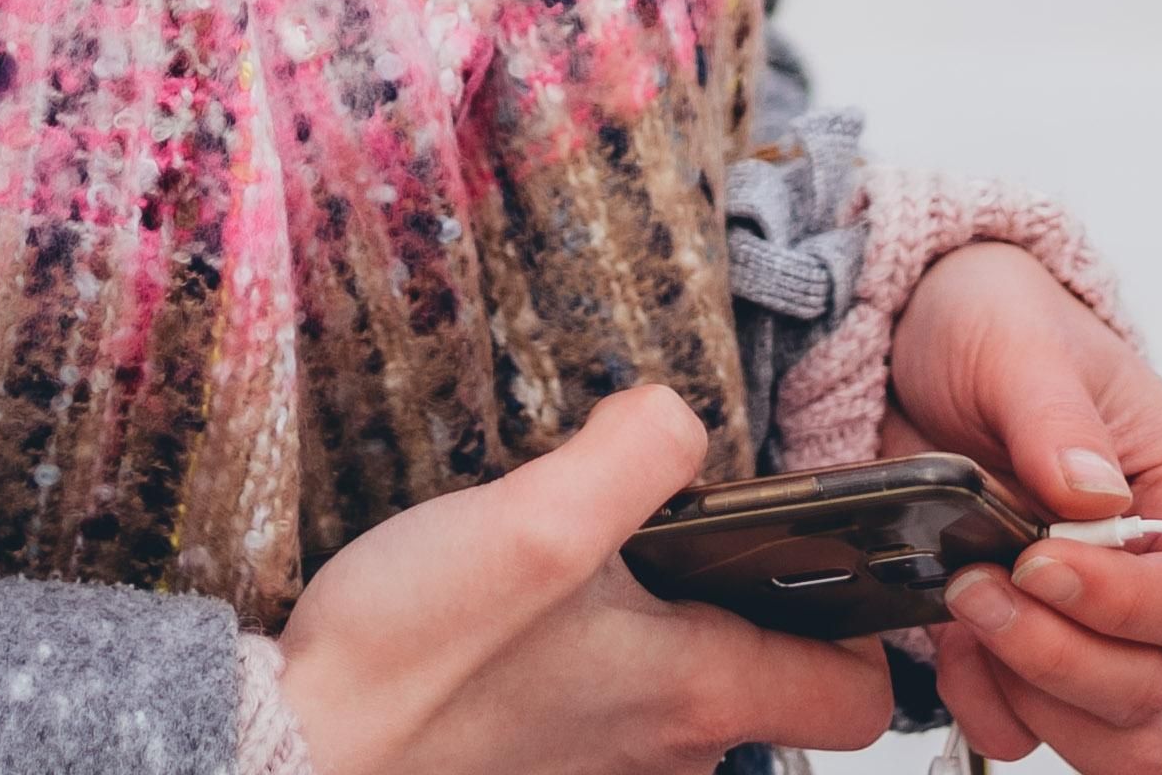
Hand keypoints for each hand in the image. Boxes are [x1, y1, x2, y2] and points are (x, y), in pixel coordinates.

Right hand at [274, 383, 892, 774]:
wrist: (296, 751)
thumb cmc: (411, 660)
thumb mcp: (535, 520)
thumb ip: (635, 454)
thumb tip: (681, 420)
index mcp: (696, 693)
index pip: (861, 701)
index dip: (865, 629)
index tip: (828, 555)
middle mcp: (665, 752)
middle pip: (768, 685)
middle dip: (746, 599)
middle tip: (687, 518)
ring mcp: (599, 768)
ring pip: (681, 692)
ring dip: (658, 623)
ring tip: (596, 551)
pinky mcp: (538, 763)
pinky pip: (602, 707)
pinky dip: (590, 656)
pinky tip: (528, 606)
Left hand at [874, 242, 1161, 774]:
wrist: (910, 346)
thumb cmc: (995, 324)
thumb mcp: (1017, 339)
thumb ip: (1057, 417)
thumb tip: (1094, 495)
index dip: (1126, 602)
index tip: (1038, 561)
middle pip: (1156, 683)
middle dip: (1060, 654)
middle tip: (974, 584)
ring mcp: (1106, 628)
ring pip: (1111, 733)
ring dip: (1030, 691)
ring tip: (963, 605)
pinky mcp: (1037, 656)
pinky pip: (1032, 731)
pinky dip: (988, 707)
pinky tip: (951, 644)